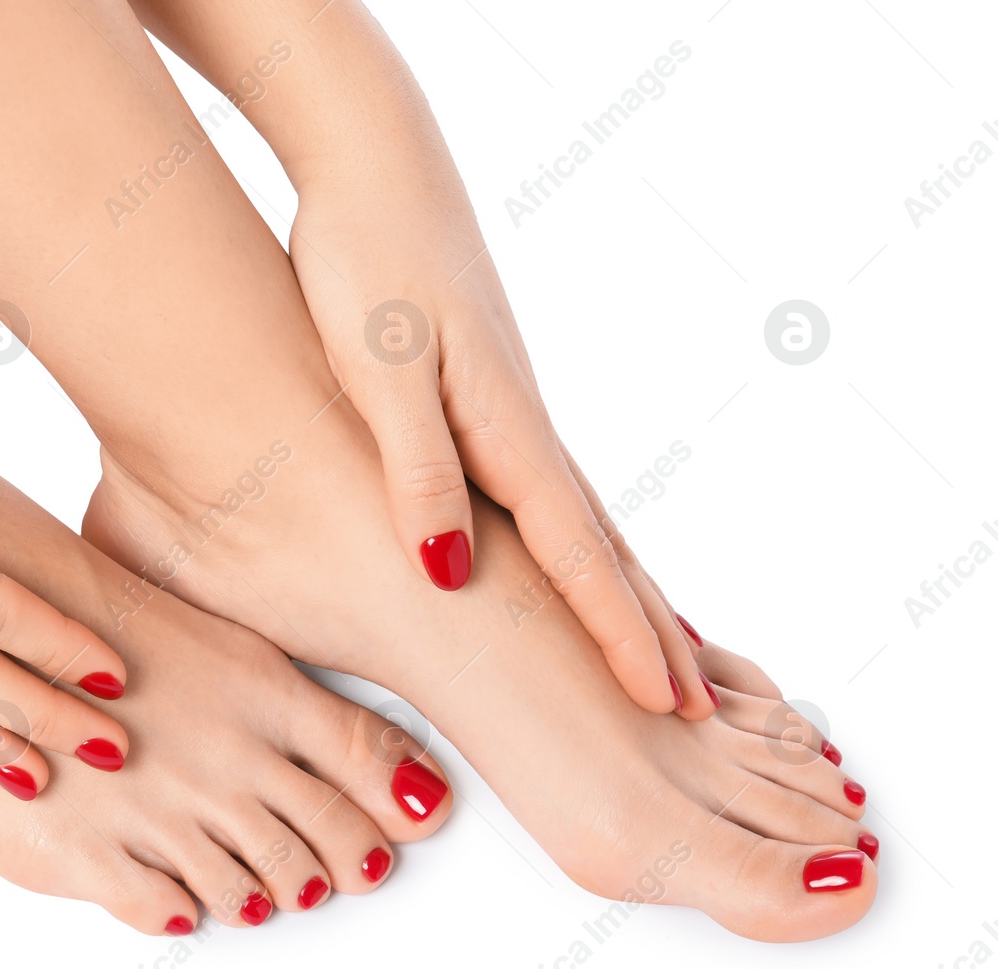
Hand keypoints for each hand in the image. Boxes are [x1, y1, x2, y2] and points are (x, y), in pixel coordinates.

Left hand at [288, 168, 711, 716]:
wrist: (375, 167)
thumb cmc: (366, 259)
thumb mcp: (378, 367)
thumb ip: (415, 467)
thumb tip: (449, 572)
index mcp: (506, 428)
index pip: (576, 555)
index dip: (618, 635)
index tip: (668, 704)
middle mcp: (523, 426)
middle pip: (600, 546)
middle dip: (647, 628)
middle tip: (698, 704)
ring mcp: (511, 410)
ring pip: (582, 519)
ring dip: (622, 588)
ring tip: (660, 647)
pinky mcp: (485, 394)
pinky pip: (546, 491)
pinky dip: (579, 541)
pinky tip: (573, 551)